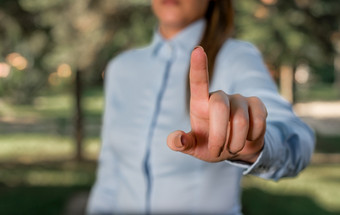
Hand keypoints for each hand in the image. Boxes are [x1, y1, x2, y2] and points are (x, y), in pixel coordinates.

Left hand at [167, 46, 266, 162]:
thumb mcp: (195, 148)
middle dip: (219, 136)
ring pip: (240, 121)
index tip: (197, 50)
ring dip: (236, 143)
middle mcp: (219, 96)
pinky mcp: (256, 104)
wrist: (238, 150)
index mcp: (200, 103)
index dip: (198, 66)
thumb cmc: (211, 145)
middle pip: (220, 107)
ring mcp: (239, 98)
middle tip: (217, 151)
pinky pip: (258, 121)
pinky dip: (252, 137)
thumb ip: (183, 144)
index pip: (198, 82)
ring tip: (232, 147)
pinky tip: (248, 137)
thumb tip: (176, 140)